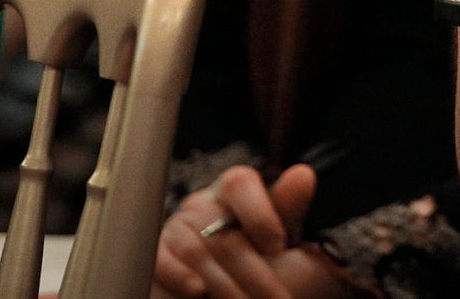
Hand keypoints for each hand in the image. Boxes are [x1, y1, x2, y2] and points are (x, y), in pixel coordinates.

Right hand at [152, 163, 348, 297]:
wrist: (227, 291)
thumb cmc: (255, 259)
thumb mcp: (276, 235)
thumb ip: (286, 208)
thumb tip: (304, 174)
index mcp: (233, 191)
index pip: (240, 183)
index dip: (260, 214)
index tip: (279, 247)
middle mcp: (201, 205)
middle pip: (224, 231)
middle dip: (254, 272)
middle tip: (277, 298)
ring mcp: (175, 229)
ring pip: (197, 251)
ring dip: (225, 285)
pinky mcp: (155, 256)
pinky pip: (162, 263)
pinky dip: (181, 279)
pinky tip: (199, 293)